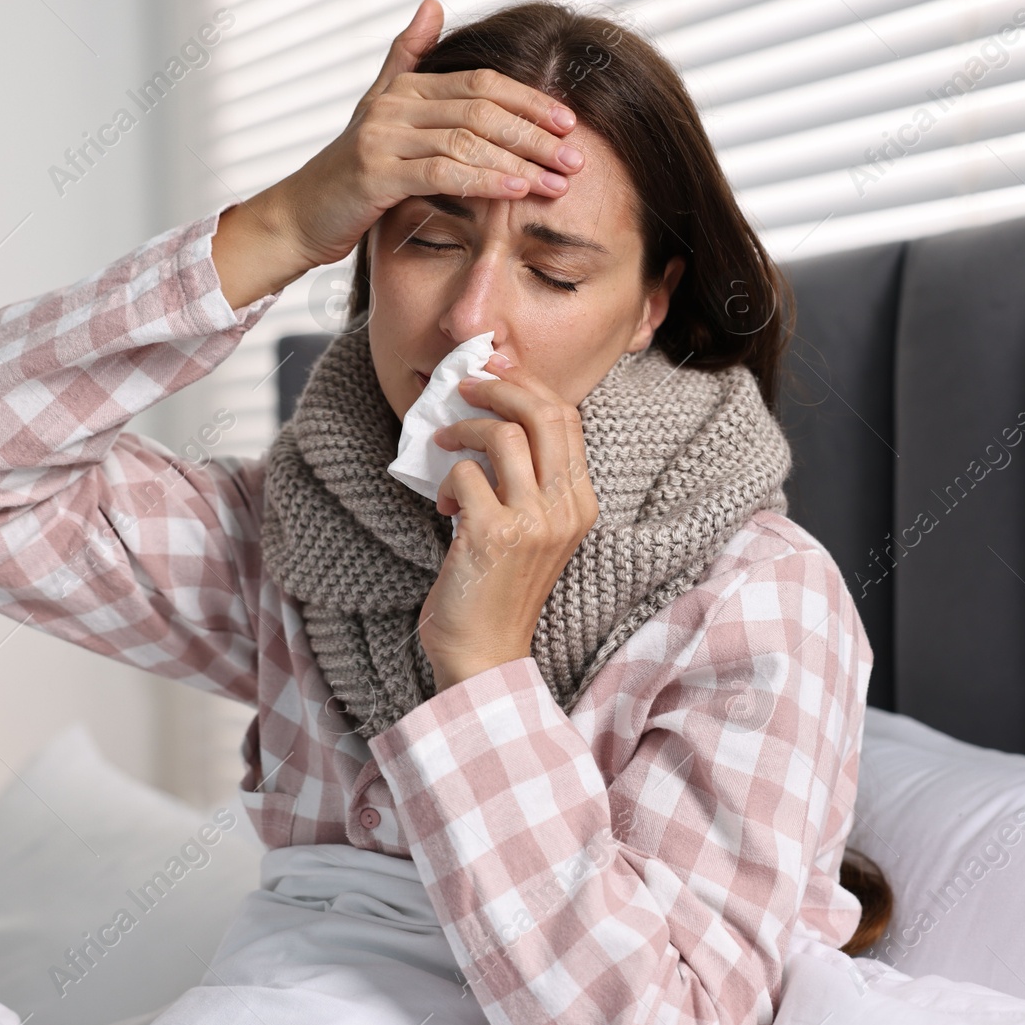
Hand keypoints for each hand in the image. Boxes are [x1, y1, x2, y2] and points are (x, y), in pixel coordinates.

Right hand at [216, 0, 585, 305]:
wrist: (298, 217)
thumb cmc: (349, 174)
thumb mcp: (379, 110)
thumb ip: (407, 58)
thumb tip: (433, 4)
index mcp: (406, 89)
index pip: (482, 84)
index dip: (529, 101)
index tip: (569, 123)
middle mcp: (394, 105)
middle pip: (481, 109)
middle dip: (535, 134)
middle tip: (576, 157)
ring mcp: (382, 137)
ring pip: (466, 140)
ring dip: (519, 161)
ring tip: (557, 181)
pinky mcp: (375, 175)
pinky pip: (441, 174)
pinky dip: (484, 181)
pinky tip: (516, 191)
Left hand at [417, 354, 599, 690]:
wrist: (486, 656)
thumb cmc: (500, 590)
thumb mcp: (532, 529)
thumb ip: (526, 480)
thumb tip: (494, 416)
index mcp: (580, 502)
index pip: (566, 419)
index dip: (528, 384)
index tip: (495, 368)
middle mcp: (565, 508)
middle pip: (544, 414)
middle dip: (500, 386)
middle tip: (465, 386)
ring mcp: (533, 522)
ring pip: (503, 436)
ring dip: (463, 431)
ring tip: (445, 445)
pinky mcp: (493, 534)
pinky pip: (465, 474)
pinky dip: (447, 479)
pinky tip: (444, 506)